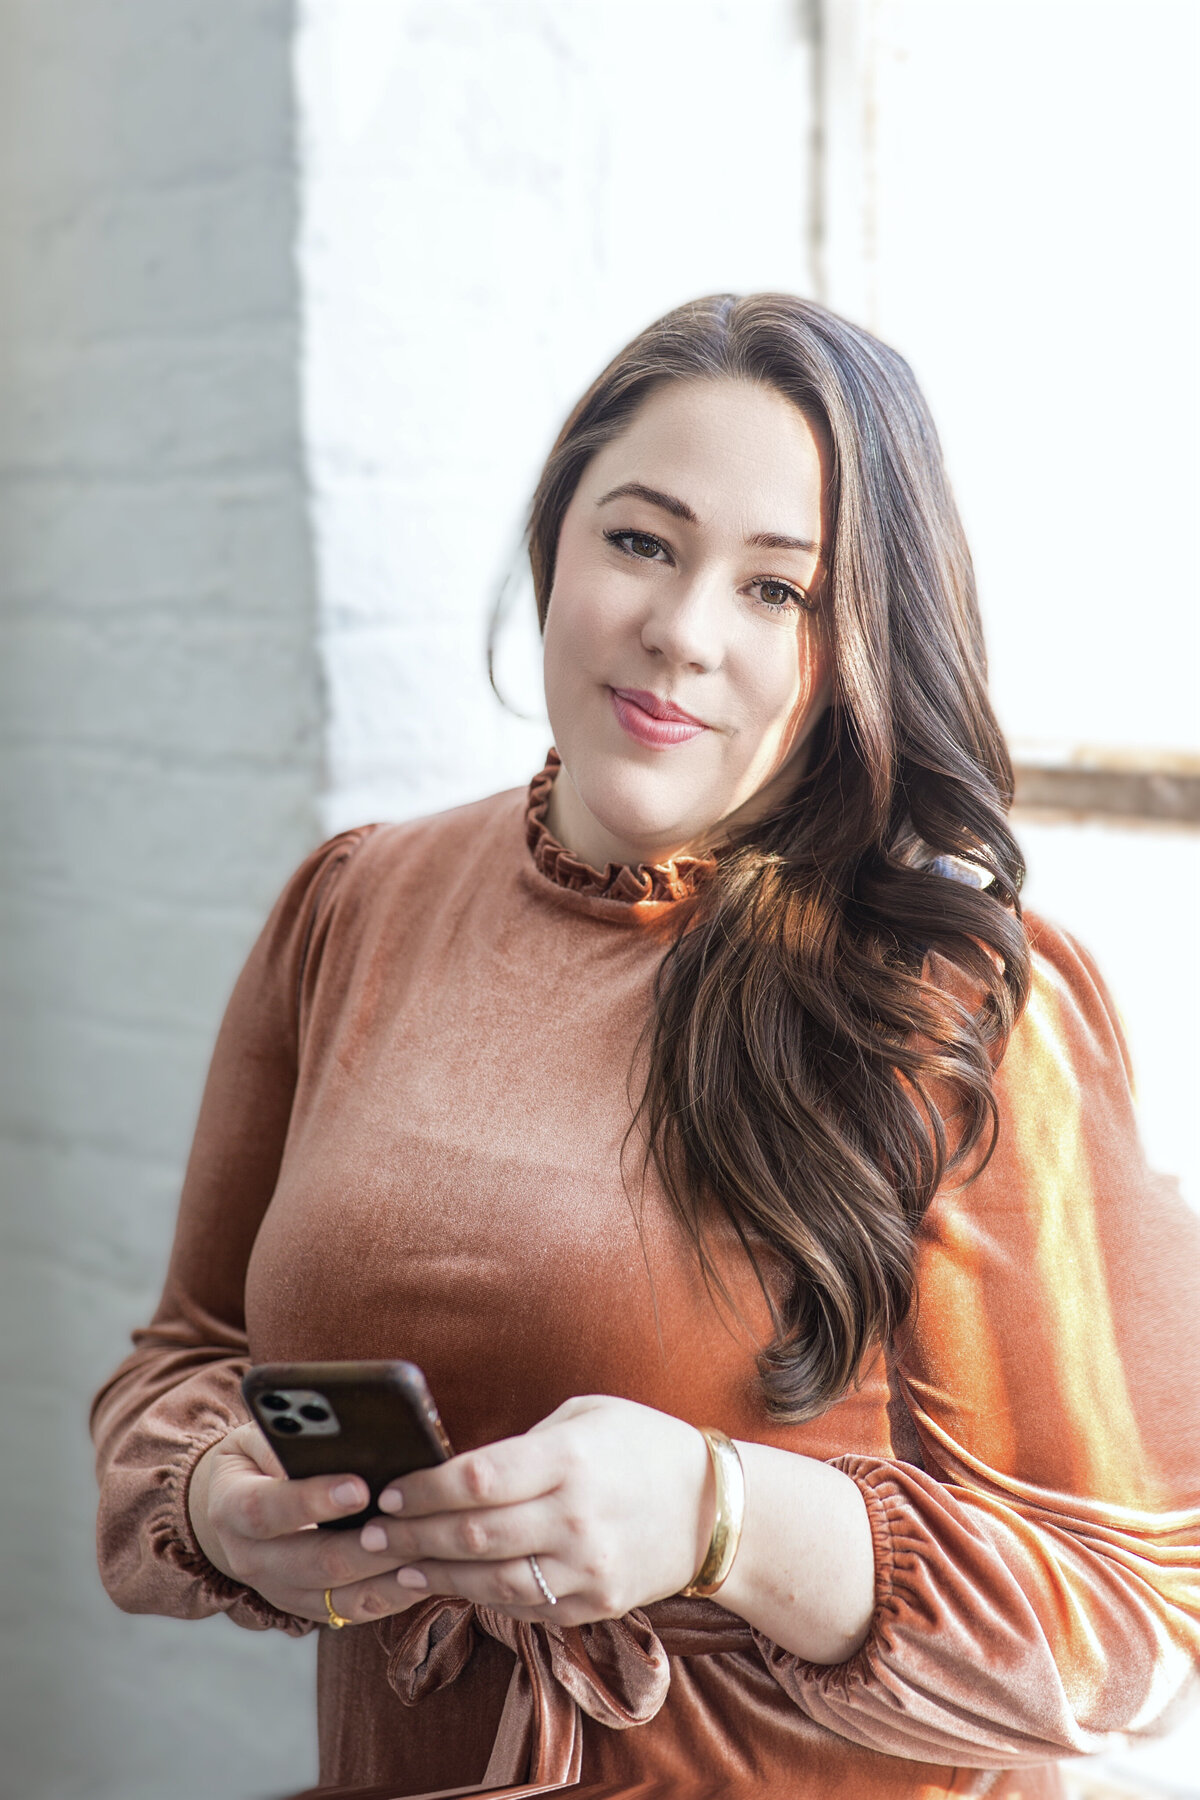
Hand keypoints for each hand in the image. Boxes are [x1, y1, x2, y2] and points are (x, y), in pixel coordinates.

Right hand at [186, 1422, 428, 1623]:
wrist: (236, 1506)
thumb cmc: (259, 1456)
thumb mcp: (259, 1434)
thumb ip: (289, 1434)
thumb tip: (341, 1433)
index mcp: (231, 1508)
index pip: (267, 1510)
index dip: (313, 1500)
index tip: (360, 1487)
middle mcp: (250, 1559)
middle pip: (314, 1562)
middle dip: (369, 1546)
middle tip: (415, 1524)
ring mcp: (280, 1590)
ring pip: (341, 1596)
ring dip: (390, 1575)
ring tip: (431, 1549)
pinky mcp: (309, 1608)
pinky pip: (355, 1611)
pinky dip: (395, 1594)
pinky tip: (427, 1571)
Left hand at [351, 1395, 713, 1626]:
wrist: (715, 1509)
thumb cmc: (643, 1446)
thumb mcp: (587, 1416)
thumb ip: (526, 1444)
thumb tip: (459, 1470)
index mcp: (571, 1460)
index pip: (478, 1478)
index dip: (426, 1489)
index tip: (391, 1490)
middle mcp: (576, 1518)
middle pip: (473, 1535)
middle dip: (412, 1534)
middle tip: (372, 1531)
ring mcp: (587, 1569)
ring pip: (490, 1581)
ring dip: (435, 1574)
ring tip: (399, 1563)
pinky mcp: (594, 1604)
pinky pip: (523, 1607)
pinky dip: (480, 1597)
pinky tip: (451, 1584)